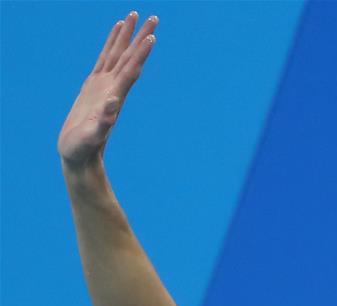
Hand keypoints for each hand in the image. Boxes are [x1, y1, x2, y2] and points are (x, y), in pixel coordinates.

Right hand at [58, 12, 156, 166]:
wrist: (80, 155)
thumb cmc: (84, 148)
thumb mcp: (93, 135)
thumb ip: (104, 121)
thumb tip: (114, 103)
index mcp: (115, 97)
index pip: (131, 70)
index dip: (140, 53)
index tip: (152, 36)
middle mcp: (114, 88)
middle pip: (129, 57)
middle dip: (141, 36)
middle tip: (153, 16)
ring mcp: (104, 85)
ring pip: (118, 54)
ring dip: (128, 36)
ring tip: (134, 15)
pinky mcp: (94, 86)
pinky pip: (105, 59)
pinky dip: (111, 43)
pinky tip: (117, 31)